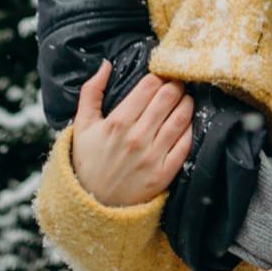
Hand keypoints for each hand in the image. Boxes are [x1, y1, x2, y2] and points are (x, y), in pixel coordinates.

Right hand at [69, 60, 193, 206]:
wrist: (93, 206)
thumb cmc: (88, 162)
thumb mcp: (82, 126)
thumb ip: (91, 92)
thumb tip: (106, 64)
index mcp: (117, 123)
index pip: (149, 86)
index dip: (158, 76)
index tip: (160, 76)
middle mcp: (136, 138)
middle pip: (168, 97)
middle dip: (175, 85)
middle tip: (176, 83)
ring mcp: (152, 157)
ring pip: (181, 117)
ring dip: (187, 102)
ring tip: (185, 98)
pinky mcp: (164, 174)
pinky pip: (185, 144)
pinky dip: (190, 128)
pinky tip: (187, 122)